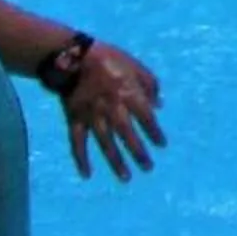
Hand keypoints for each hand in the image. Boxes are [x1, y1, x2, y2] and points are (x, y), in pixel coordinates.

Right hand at [58, 40, 164, 180]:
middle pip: (127, 136)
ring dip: (115, 162)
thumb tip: (159, 106)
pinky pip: (77, 143)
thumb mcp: (136, 66)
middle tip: (148, 168)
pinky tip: (87, 174)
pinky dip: (80, 159)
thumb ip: (150, 85)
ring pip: (105, 144)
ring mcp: (92, 116)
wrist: (74, 59)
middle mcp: (112, 108)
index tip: (162, 145)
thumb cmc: (110, 59)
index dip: (155, 133)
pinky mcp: (74, 120)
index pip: (146, 119)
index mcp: (129, 94)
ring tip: (126, 177)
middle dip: (138, 153)